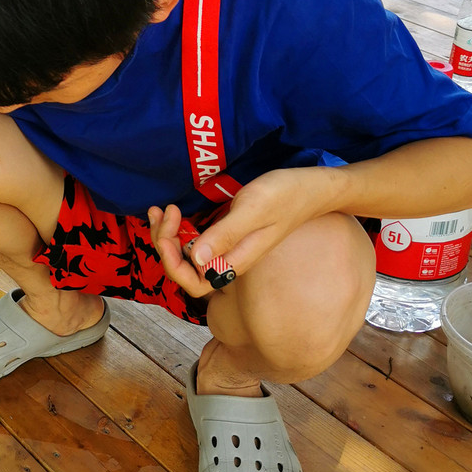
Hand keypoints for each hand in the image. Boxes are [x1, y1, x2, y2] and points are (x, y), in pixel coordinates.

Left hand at [149, 167, 336, 296]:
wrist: (311, 189)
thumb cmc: (285, 196)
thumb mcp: (254, 210)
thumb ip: (226, 235)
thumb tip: (196, 258)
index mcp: (235, 262)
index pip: (193, 282)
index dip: (172, 262)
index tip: (167, 230)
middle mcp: (229, 261)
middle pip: (185, 270)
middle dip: (164, 244)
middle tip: (160, 211)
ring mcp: (228, 249)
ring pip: (187, 256)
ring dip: (168, 236)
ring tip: (161, 210)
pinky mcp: (228, 236)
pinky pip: (196, 241)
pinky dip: (180, 229)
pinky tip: (175, 212)